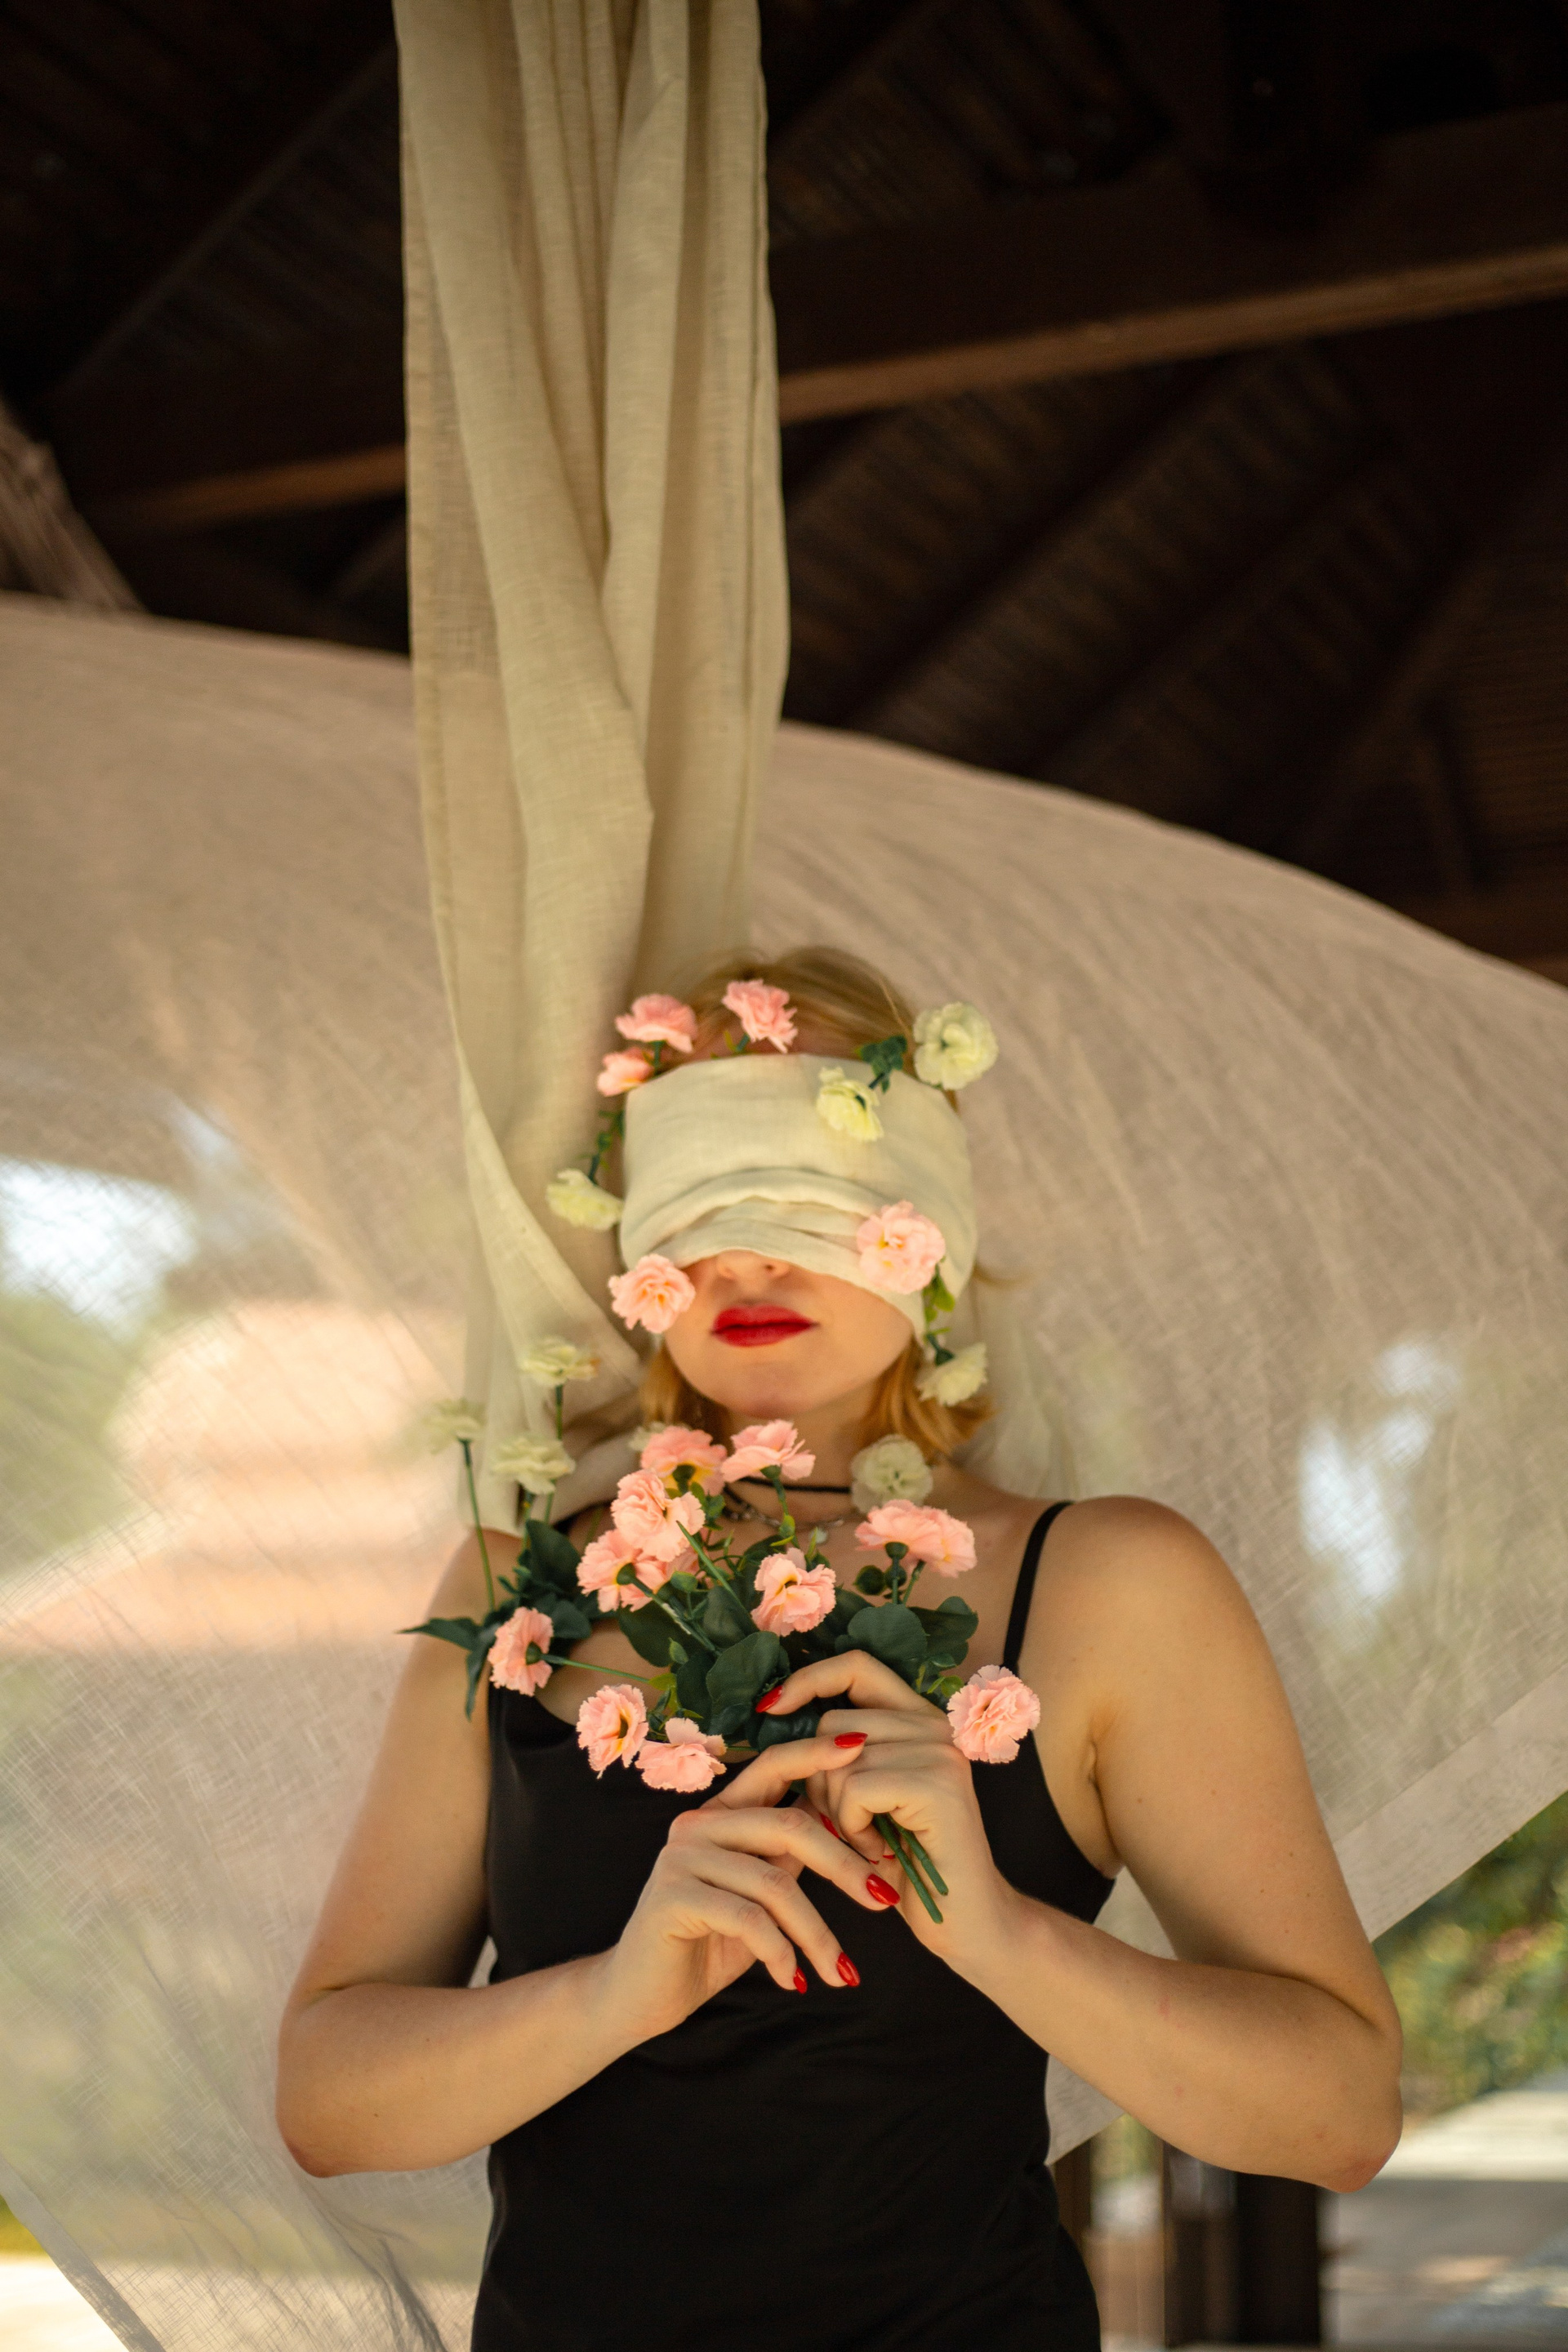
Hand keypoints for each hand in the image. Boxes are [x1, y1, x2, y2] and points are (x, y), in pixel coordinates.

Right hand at [603, 1733, 901, 2040]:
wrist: (641, 1997)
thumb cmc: (706, 1945)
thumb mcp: (756, 1896)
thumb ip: (784, 1861)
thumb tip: (843, 1831)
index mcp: (721, 1814)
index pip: (773, 1766)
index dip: (816, 1753)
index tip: (861, 1744)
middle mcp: (698, 1824)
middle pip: (789, 1826)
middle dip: (844, 1864)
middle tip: (884, 1899)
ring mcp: (682, 1856)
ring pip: (775, 1882)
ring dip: (817, 1933)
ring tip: (840, 1972)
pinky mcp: (673, 1896)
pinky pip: (749, 1919)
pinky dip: (781, 1952)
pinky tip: (793, 1979)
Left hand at [769, 1652, 1014, 1965]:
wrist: (965, 1923)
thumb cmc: (906, 1865)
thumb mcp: (864, 1798)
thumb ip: (836, 1756)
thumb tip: (773, 1714)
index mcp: (918, 1718)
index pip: (855, 1665)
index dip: (807, 1680)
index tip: (769, 1709)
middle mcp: (934, 1723)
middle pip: (832, 1723)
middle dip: (818, 1779)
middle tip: (846, 1823)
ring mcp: (939, 1750)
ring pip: (838, 1760)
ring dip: (837, 1813)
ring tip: (870, 1841)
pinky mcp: (937, 1783)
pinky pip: (854, 1789)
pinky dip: (852, 1828)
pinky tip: (877, 1852)